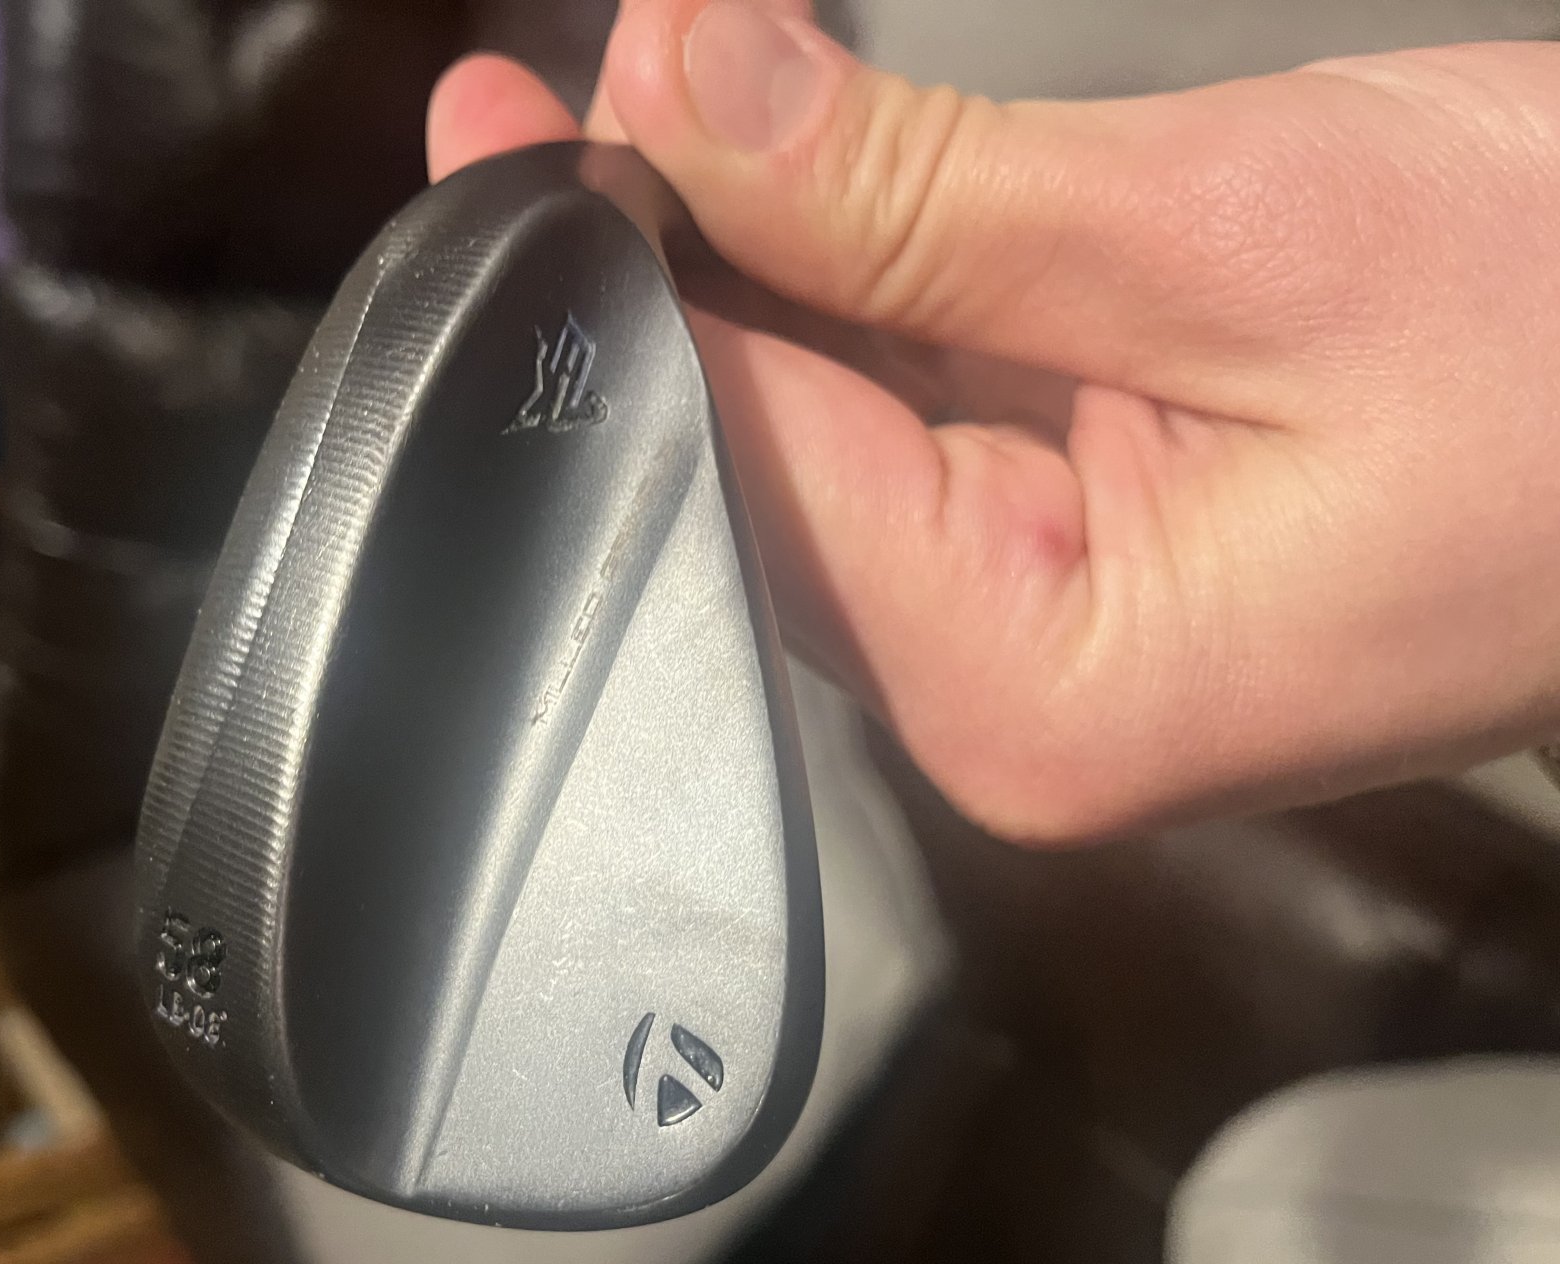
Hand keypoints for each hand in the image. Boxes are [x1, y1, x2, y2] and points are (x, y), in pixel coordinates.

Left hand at [427, 3, 1559, 841]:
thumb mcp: (1237, 232)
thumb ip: (924, 189)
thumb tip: (688, 91)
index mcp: (1030, 686)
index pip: (736, 468)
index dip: (612, 286)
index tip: (504, 140)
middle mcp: (1005, 694)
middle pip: (752, 463)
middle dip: (666, 264)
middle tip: (584, 90)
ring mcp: (1036, 632)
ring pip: (815, 432)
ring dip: (749, 261)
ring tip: (677, 104)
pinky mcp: (1073, 554)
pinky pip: (902, 419)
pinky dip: (843, 289)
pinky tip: (796, 178)